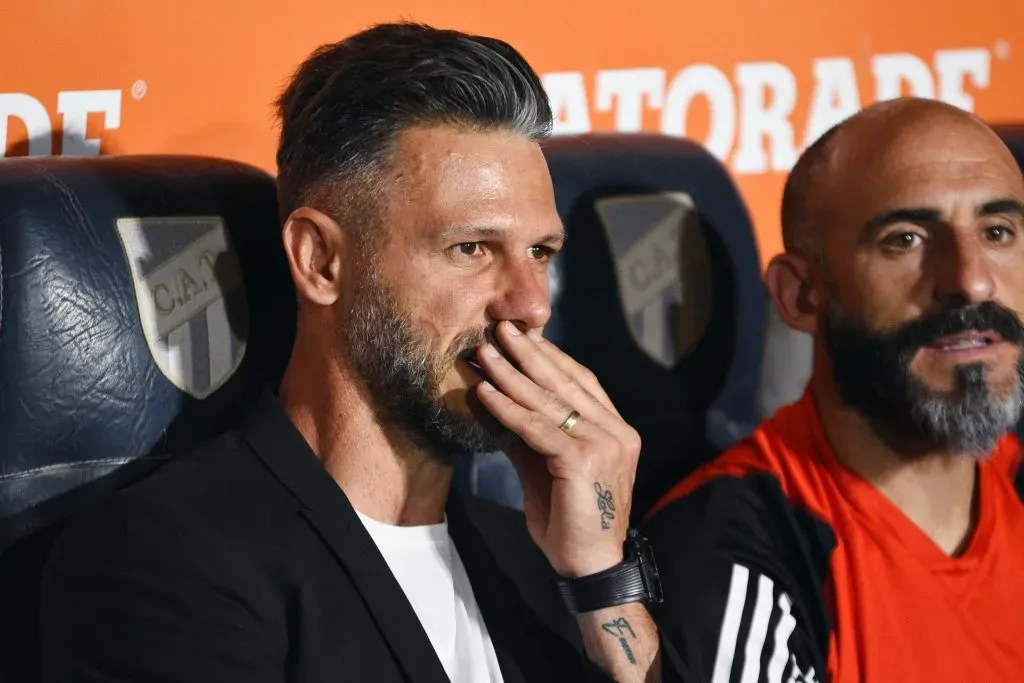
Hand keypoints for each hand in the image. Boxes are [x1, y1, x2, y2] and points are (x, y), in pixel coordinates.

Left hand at [474, 321, 640, 577]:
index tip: (523, 336)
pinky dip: (508, 409)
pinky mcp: (583, 460)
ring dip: (512, 374)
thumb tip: (498, 405)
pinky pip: (537, 428)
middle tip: (501, 329)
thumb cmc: (570, 520)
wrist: (588, 565)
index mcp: (616, 430)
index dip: (551, 356)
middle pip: (566, 382)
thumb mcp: (547, 470)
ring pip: (549, 401)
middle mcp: (616, 431)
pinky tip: (485, 393)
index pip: (582, 381)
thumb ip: (530, 437)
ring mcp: (604, 444)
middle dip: (530, 353)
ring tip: (485, 353)